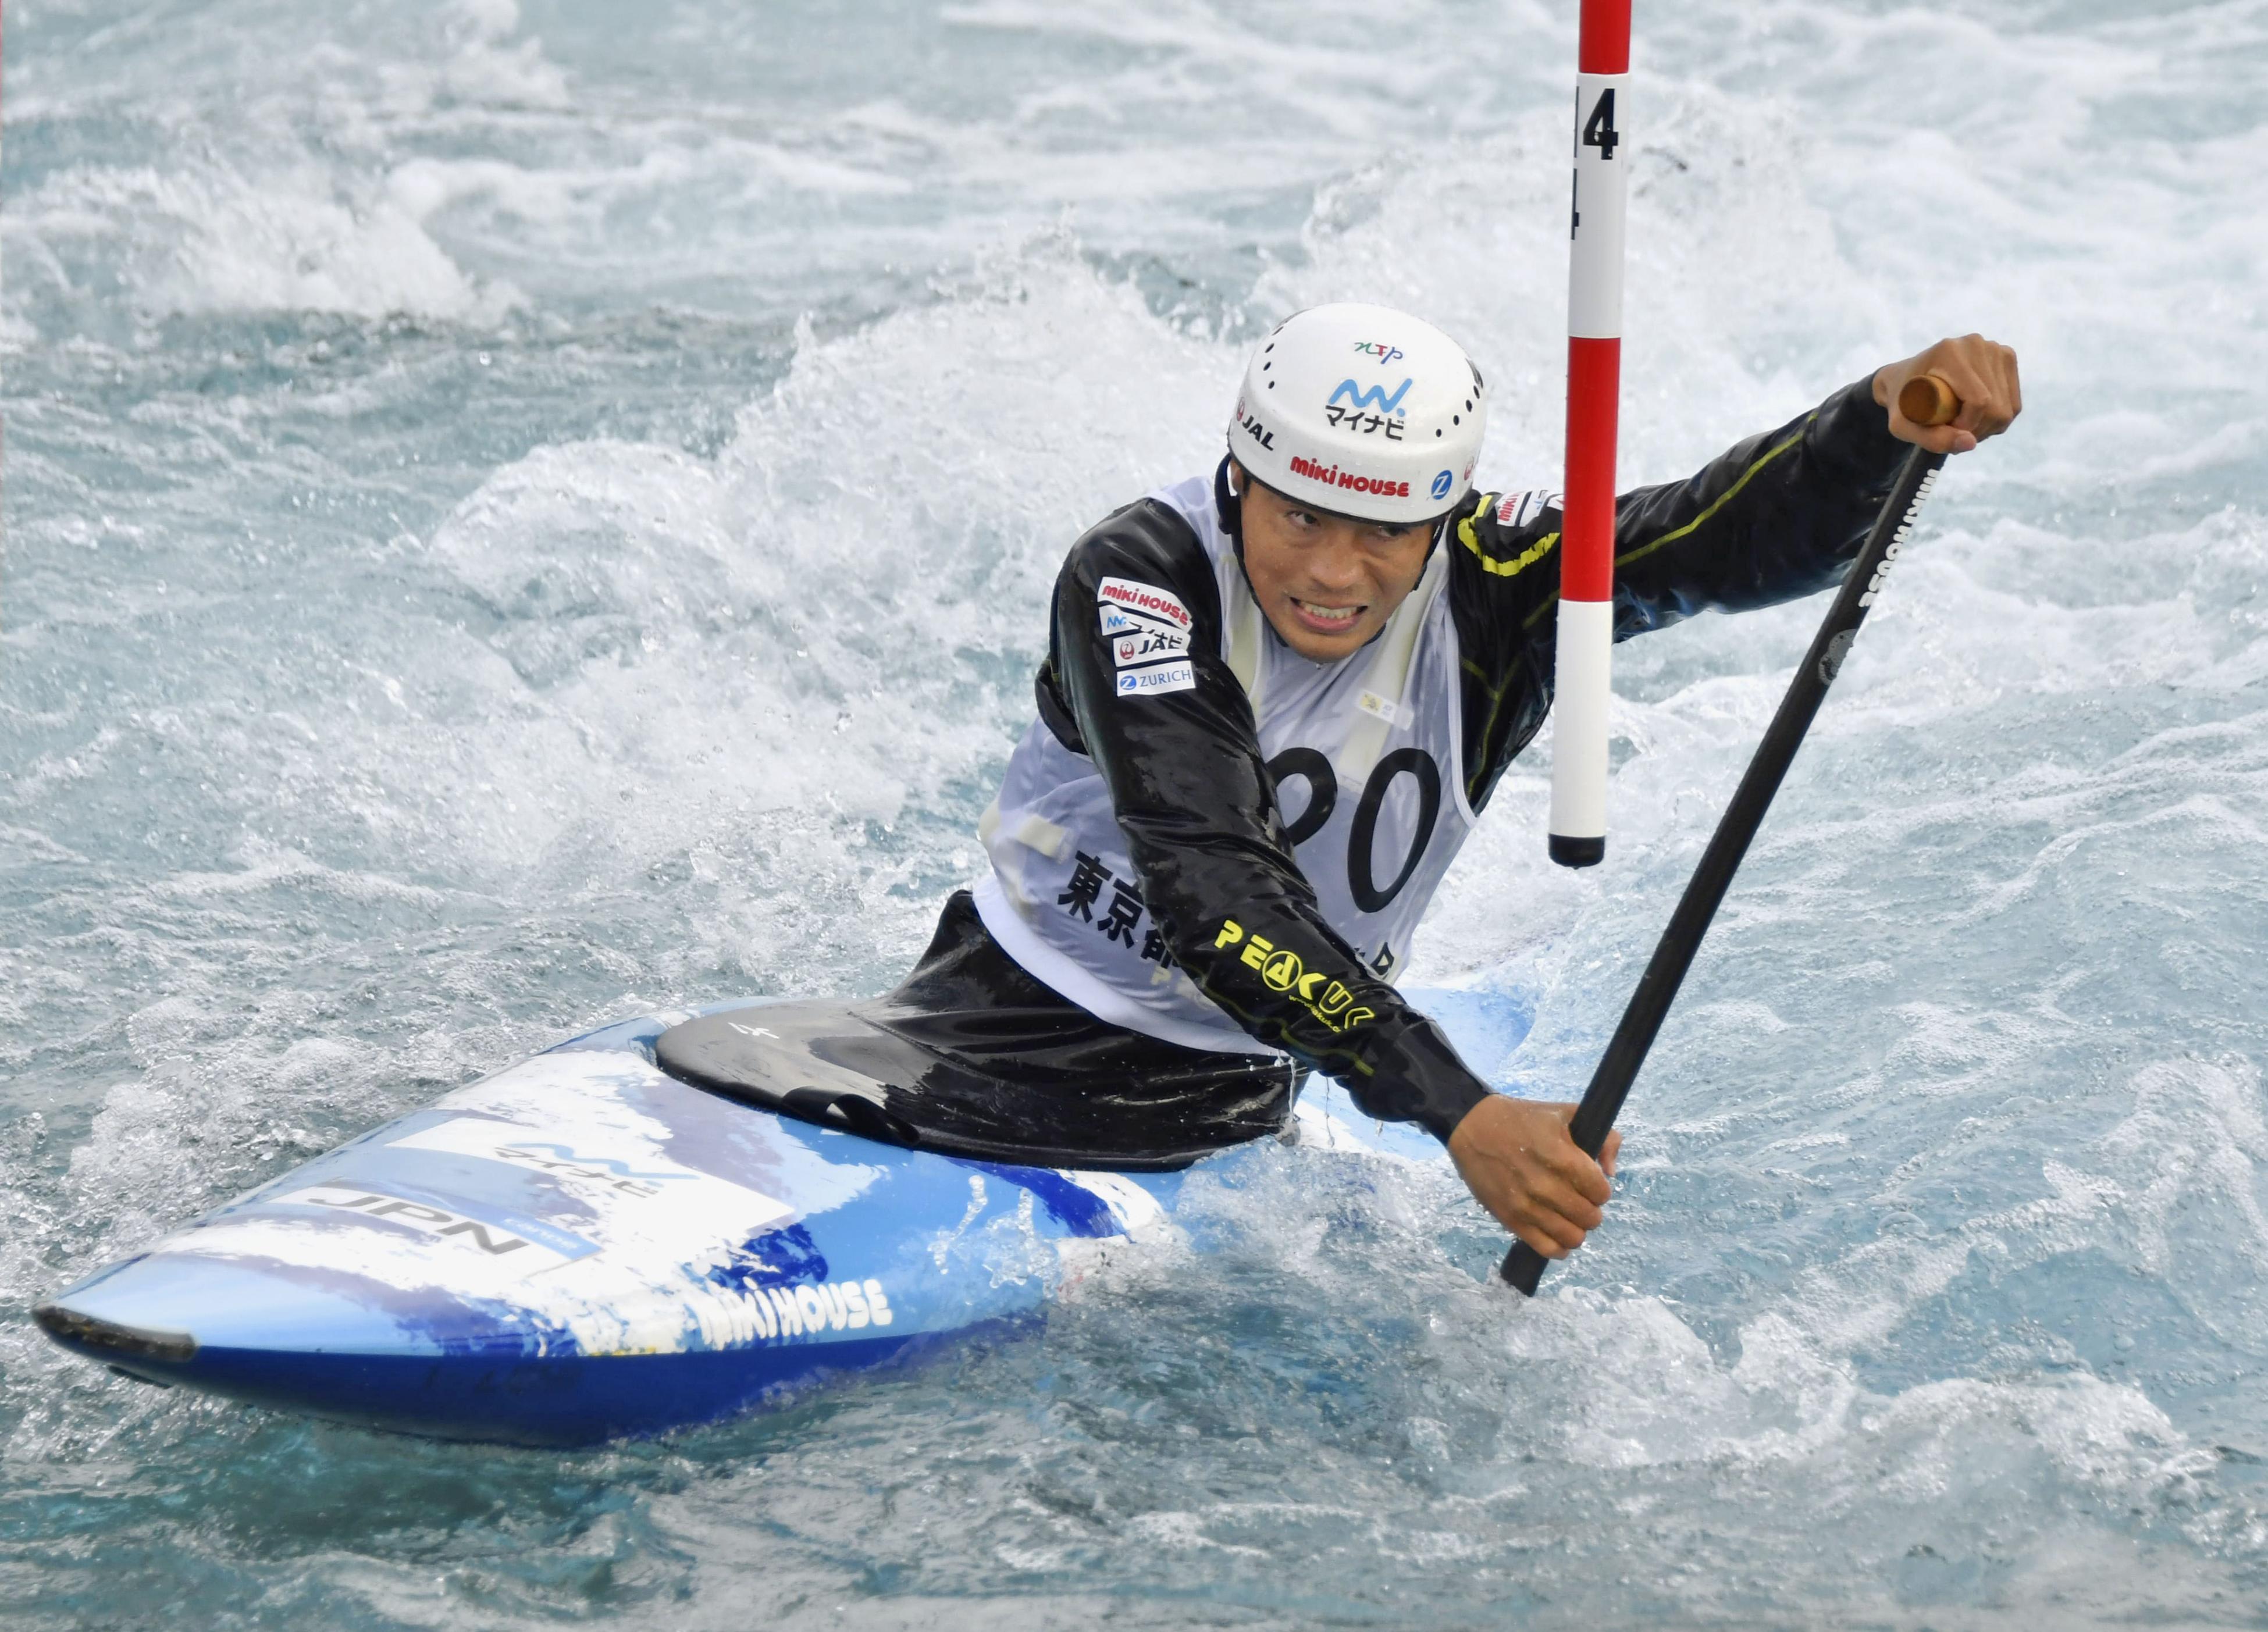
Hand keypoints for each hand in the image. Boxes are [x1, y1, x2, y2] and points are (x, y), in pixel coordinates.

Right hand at [1446, 1095, 1621, 1259]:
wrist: (1473, 1127)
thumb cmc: (1522, 1119)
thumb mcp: (1567, 1114)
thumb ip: (1604, 1138)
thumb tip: (1611, 1172)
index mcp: (1563, 1158)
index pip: (1601, 1193)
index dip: (1599, 1189)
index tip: (1589, 1183)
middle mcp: (1546, 1187)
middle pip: (1590, 1219)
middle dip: (1590, 1209)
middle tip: (1578, 1198)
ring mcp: (1527, 1207)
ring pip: (1572, 1238)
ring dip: (1575, 1228)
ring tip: (1567, 1215)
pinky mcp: (1510, 1220)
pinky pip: (1547, 1249)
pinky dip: (1559, 1247)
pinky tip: (1557, 1234)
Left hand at [1873, 335, 2022, 455]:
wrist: (1905, 378)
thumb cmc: (1901, 402)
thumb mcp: (1902, 426)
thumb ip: (1931, 439)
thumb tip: (1970, 444)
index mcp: (1949, 353)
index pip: (1979, 400)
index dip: (1968, 426)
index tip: (1947, 431)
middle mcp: (1976, 344)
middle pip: (1997, 406)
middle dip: (1977, 430)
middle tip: (1953, 432)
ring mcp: (1995, 349)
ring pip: (2008, 408)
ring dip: (1987, 427)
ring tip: (1962, 425)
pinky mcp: (2006, 358)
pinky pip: (2013, 403)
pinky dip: (1997, 419)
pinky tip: (1976, 418)